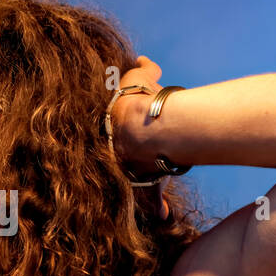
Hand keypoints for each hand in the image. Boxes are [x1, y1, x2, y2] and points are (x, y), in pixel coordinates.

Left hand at [112, 55, 170, 219]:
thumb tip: (144, 60)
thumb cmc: (141, 98)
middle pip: (119, 163)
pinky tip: (162, 215)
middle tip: (129, 167)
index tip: (122, 140)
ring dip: (138, 186)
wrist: (147, 124)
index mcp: (113, 130)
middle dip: (122, 166)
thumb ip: (143, 69)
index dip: (117, 137)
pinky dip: (158, 205)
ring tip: (141, 196)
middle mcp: (119, 153)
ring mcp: (133, 168)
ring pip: (133, 181)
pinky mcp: (150, 179)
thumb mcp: (140, 77)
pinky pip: (152, 195)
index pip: (113, 136)